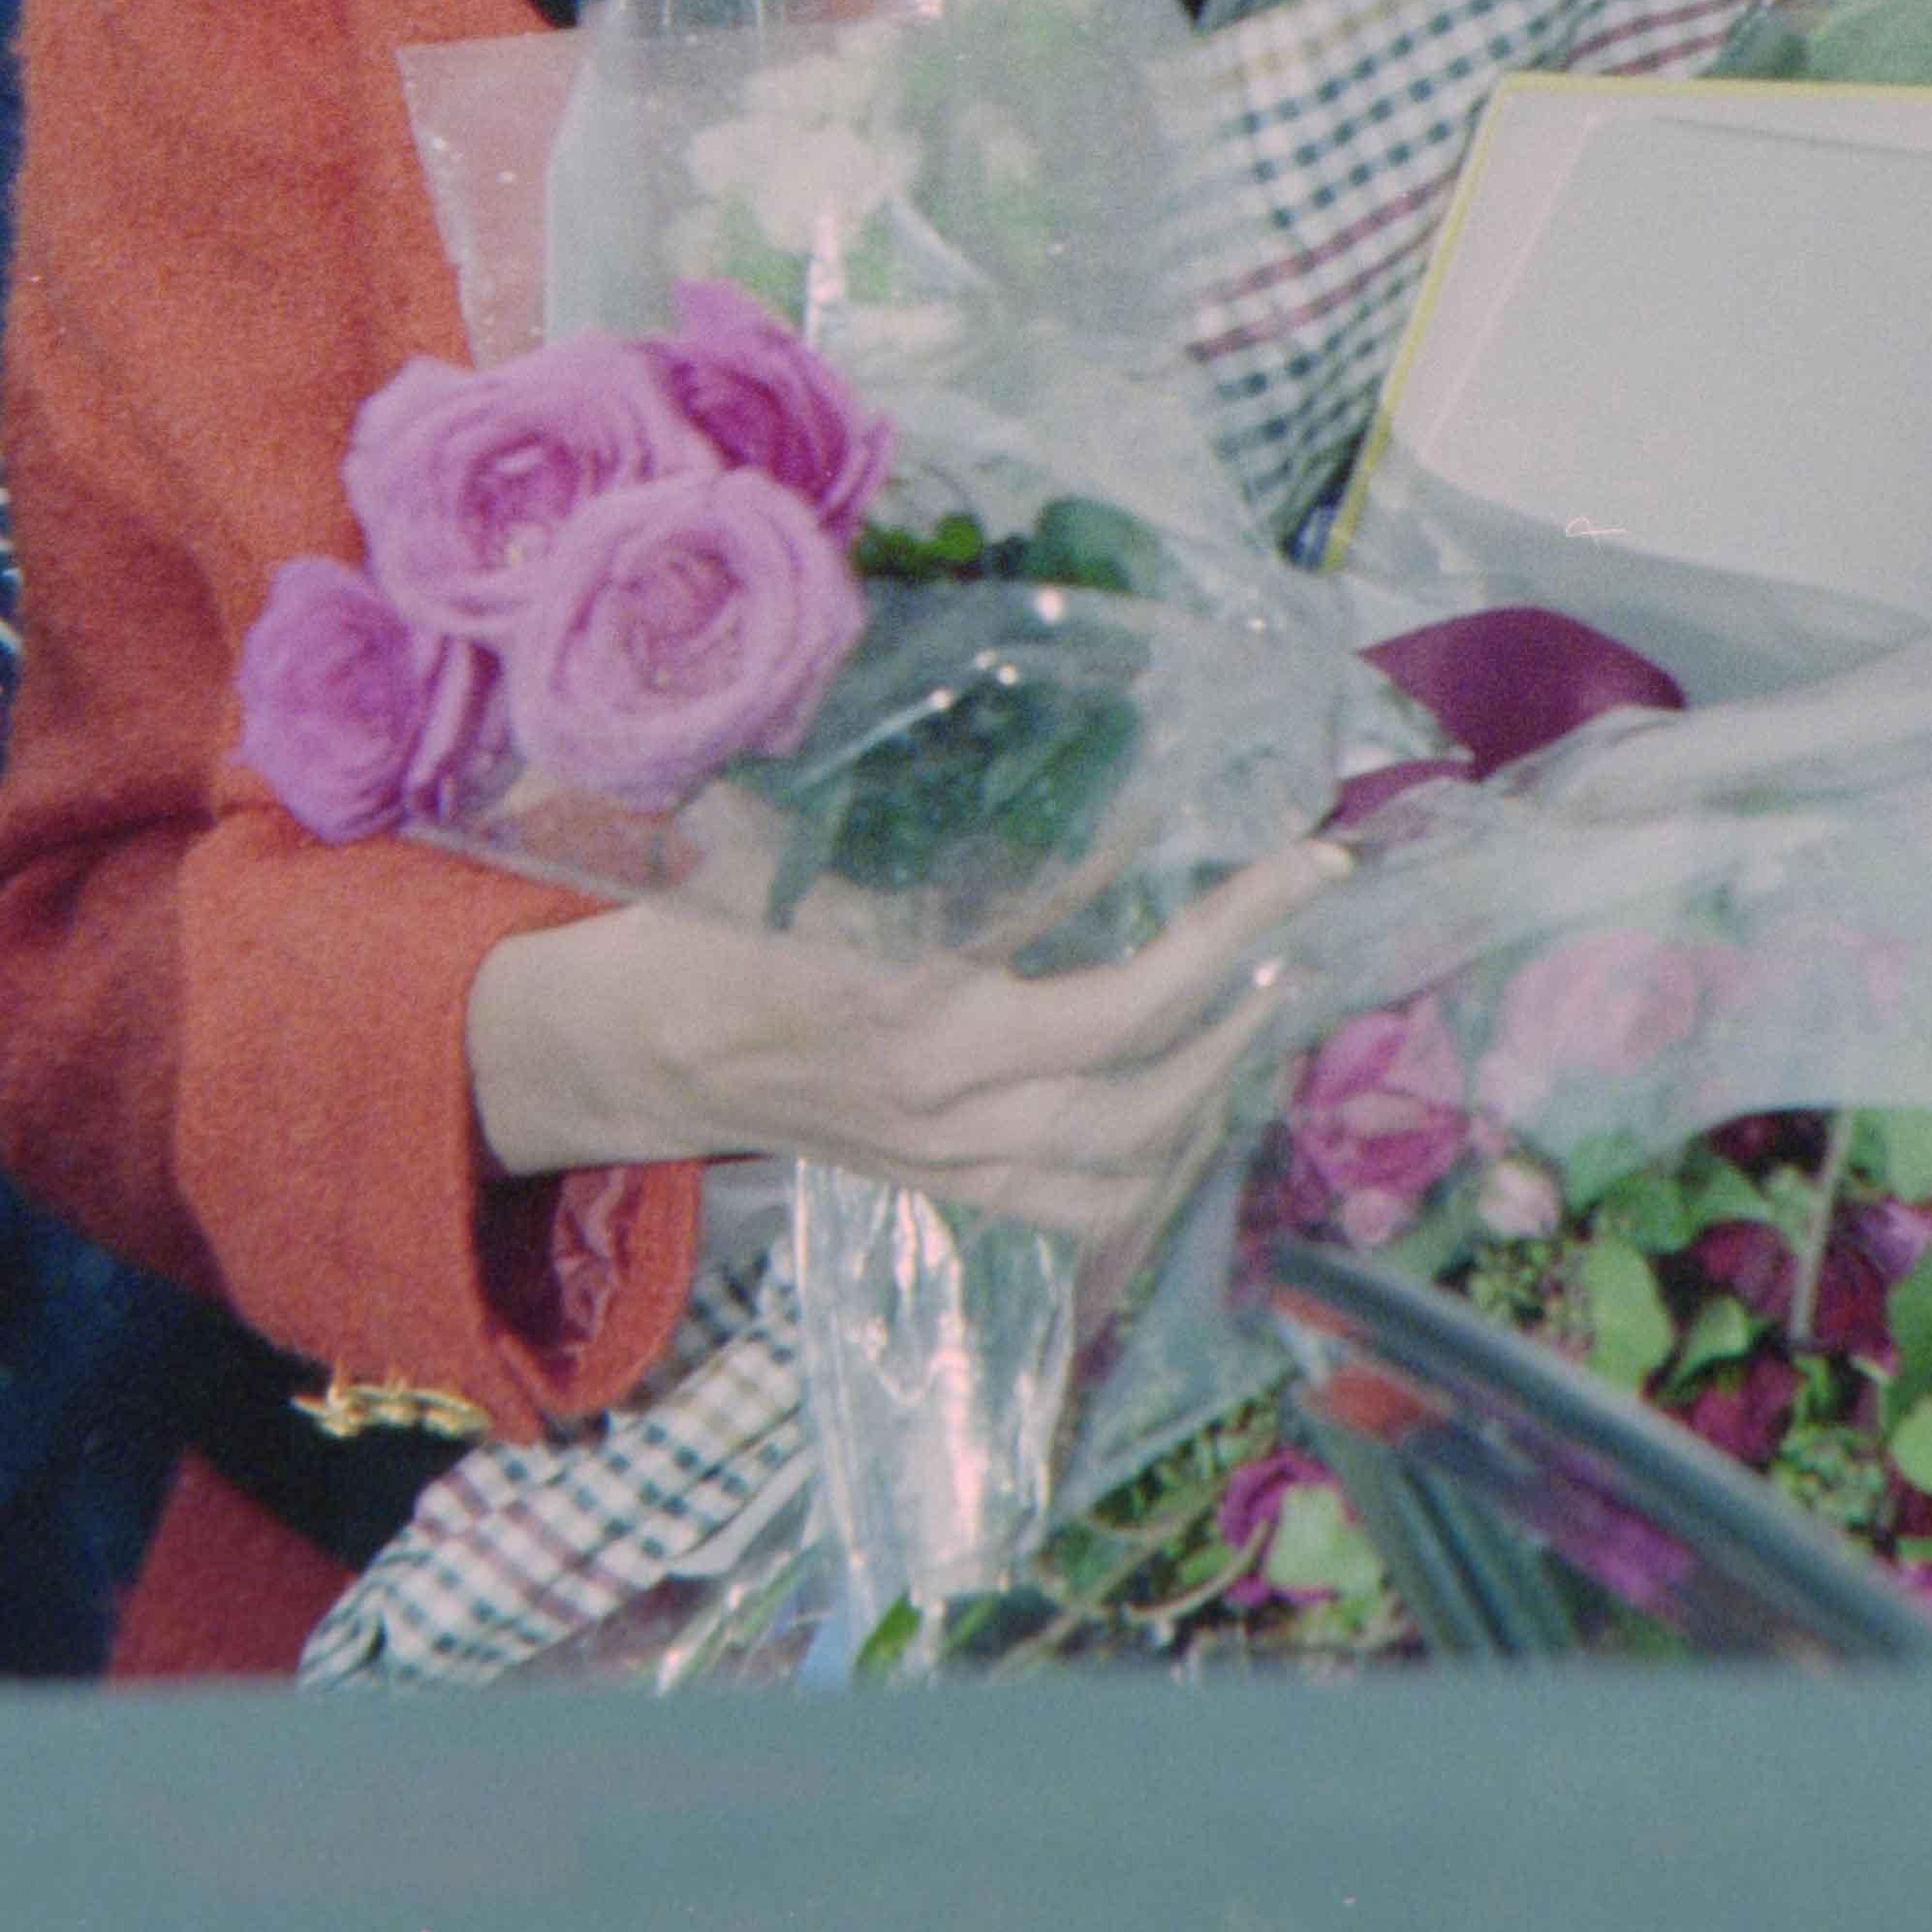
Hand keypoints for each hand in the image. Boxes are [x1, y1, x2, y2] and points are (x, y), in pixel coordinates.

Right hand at [463, 840, 1348, 1235]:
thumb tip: (1018, 720)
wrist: (626, 1050)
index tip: (1301, 857)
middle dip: (1242, 989)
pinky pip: (1083, 1211)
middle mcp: (946, 1097)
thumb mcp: (792, 838)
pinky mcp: (943, 1191)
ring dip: (1215, 1082)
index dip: (1222, 926)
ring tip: (1264, 1001)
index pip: (1111, 980)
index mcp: (913, 999)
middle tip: (1306, 907)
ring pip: (1127, 1157)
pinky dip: (1159, 1166)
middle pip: (1139, 1068)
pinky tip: (1196, 1103)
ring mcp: (948, 1159)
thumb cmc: (700, 923)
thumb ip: (906, 807)